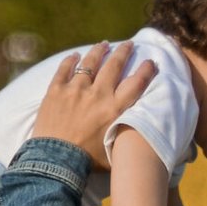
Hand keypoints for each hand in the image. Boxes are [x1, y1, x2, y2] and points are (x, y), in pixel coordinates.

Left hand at [30, 41, 155, 167]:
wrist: (55, 161)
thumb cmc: (86, 161)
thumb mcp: (114, 150)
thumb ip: (124, 138)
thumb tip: (136, 136)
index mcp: (114, 110)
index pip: (136, 83)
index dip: (146, 70)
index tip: (151, 61)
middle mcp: (98, 95)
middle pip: (114, 65)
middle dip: (124, 52)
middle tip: (129, 44)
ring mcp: (75, 90)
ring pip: (90, 62)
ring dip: (98, 51)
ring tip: (104, 44)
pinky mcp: (56, 91)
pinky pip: (64, 69)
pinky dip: (70, 60)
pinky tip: (75, 55)